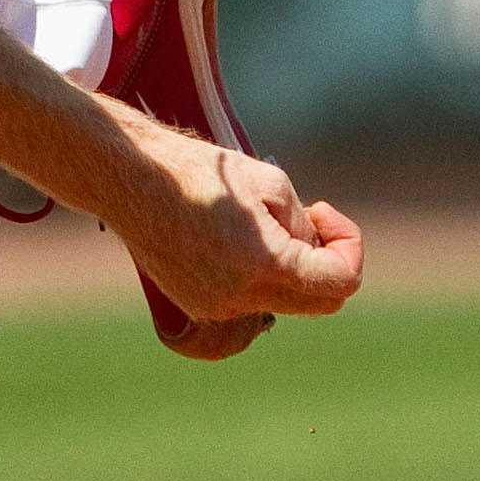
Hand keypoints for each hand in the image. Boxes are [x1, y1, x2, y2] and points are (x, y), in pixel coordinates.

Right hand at [114, 120, 362, 357]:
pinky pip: (247, 299)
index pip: (342, 282)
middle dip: (327, 263)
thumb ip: (304, 225)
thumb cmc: (199, 172)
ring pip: (281, 300)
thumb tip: (315, 250)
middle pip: (319, 303)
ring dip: (289, 267)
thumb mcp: (271, 183)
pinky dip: (256, 274)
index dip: (349, 246)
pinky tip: (232, 236)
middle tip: (309, 222)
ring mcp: (216, 308)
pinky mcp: (196, 305)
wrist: (130, 179)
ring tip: (261, 221)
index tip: (322, 212)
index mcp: (267, 266)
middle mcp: (242, 298)